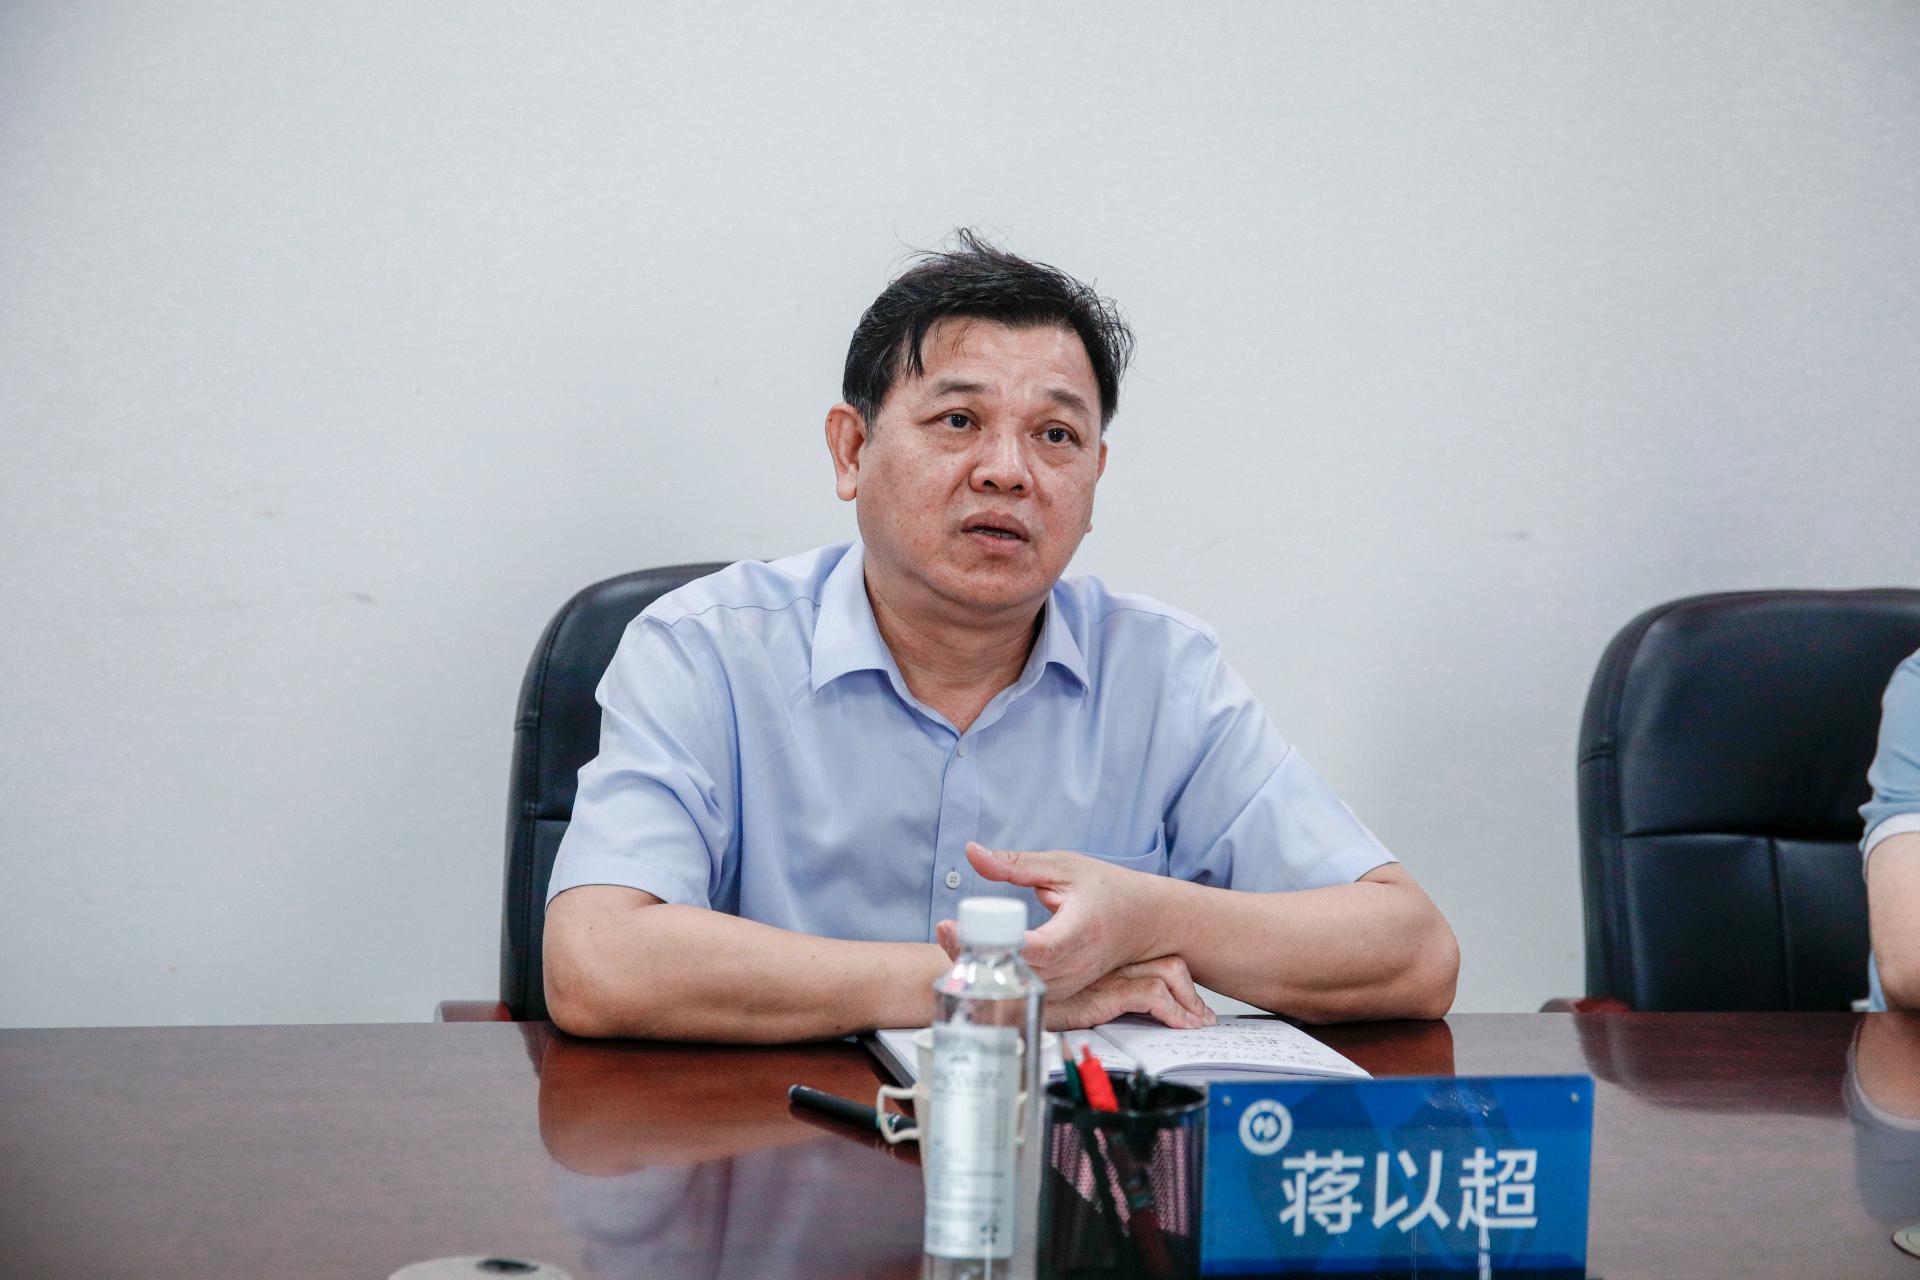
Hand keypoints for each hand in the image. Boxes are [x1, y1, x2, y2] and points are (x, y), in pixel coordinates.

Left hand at [942, 841, 1165, 1000]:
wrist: (1145, 921)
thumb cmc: (1106, 889)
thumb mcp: (1063, 866)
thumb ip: (1016, 864)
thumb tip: (972, 852)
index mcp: (1080, 929)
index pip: (1039, 947)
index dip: (999, 943)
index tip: (960, 926)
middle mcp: (1077, 964)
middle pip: (1019, 972)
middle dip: (976, 955)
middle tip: (944, 930)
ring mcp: (1071, 983)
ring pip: (1017, 988)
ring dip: (982, 969)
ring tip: (952, 941)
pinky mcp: (1064, 991)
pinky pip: (1024, 991)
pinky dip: (997, 977)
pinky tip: (976, 957)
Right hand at [1044, 955, 1216, 1030]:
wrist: (1012, 1008)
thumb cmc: (1041, 1004)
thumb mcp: (1076, 997)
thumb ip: (1101, 995)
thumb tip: (1138, 1015)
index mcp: (1105, 956)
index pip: (1153, 954)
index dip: (1179, 977)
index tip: (1191, 1002)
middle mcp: (1109, 958)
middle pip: (1167, 960)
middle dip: (1191, 991)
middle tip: (1201, 1016)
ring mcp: (1108, 973)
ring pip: (1167, 972)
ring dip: (1188, 1003)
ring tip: (1196, 1023)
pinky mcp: (1106, 992)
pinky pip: (1153, 995)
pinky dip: (1175, 1012)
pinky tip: (1180, 1025)